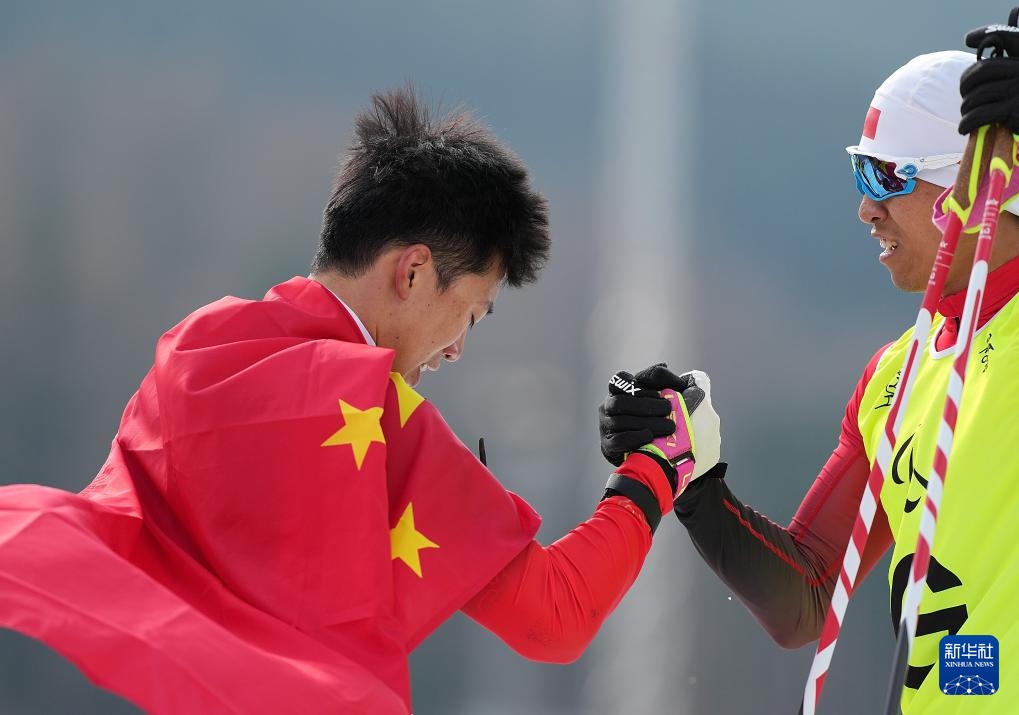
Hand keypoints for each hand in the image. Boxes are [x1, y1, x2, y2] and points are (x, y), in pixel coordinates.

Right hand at [599, 363, 720, 479]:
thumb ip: (669, 382)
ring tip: (669, 427)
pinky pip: (617, 440)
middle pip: (619, 402)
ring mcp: (606, 427)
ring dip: (647, 422)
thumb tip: (664, 366)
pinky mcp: (608, 446)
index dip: (637, 384)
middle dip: (646, 405)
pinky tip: (651, 437)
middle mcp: (609, 407)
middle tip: (668, 409)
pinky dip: (635, 437)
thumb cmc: (668, 422)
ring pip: (619, 420)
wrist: (666, 457)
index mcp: (622, 391)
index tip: (659, 392)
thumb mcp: (674, 400)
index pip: (619, 380)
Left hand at [959, 15, 1018, 136]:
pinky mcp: (1014, 110)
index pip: (1006, 36)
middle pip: (981, 70)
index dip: (986, 34)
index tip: (969, 39)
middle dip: (965, 86)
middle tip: (966, 97)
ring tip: (968, 115)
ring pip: (976, 96)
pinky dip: (966, 123)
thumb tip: (969, 38)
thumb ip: (1001, 57)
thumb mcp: (1016, 74)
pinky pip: (979, 114)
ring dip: (966, 109)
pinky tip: (964, 128)